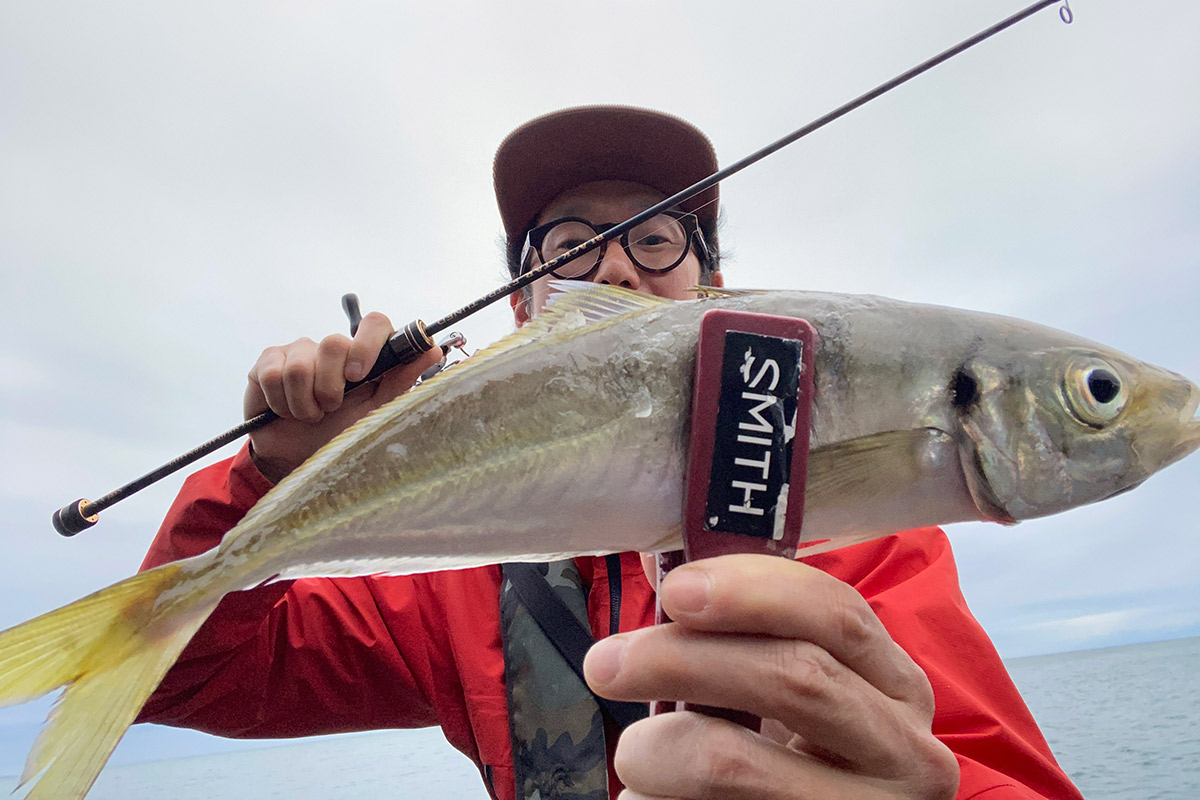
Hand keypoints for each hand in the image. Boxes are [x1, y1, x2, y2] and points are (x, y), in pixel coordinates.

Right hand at [244, 311, 441, 481]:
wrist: (300, 459)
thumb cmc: (343, 433)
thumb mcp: (377, 411)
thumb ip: (402, 380)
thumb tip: (433, 348)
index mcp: (364, 354)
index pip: (374, 323)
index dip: (367, 344)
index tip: (359, 376)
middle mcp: (333, 347)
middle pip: (333, 343)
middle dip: (331, 387)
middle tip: (330, 408)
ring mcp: (299, 350)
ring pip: (300, 365)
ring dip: (304, 403)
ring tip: (310, 415)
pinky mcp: (268, 361)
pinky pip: (271, 374)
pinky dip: (280, 402)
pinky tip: (285, 411)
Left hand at [583, 555, 958, 799]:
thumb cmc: (790, 759)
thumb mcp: (794, 695)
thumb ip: (747, 637)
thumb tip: (664, 571)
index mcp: (898, 689)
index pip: (838, 615)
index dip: (752, 592)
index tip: (674, 590)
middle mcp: (905, 755)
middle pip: (792, 679)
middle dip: (682, 659)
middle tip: (605, 664)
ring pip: (731, 762)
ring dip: (653, 749)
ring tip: (635, 755)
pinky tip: (651, 797)